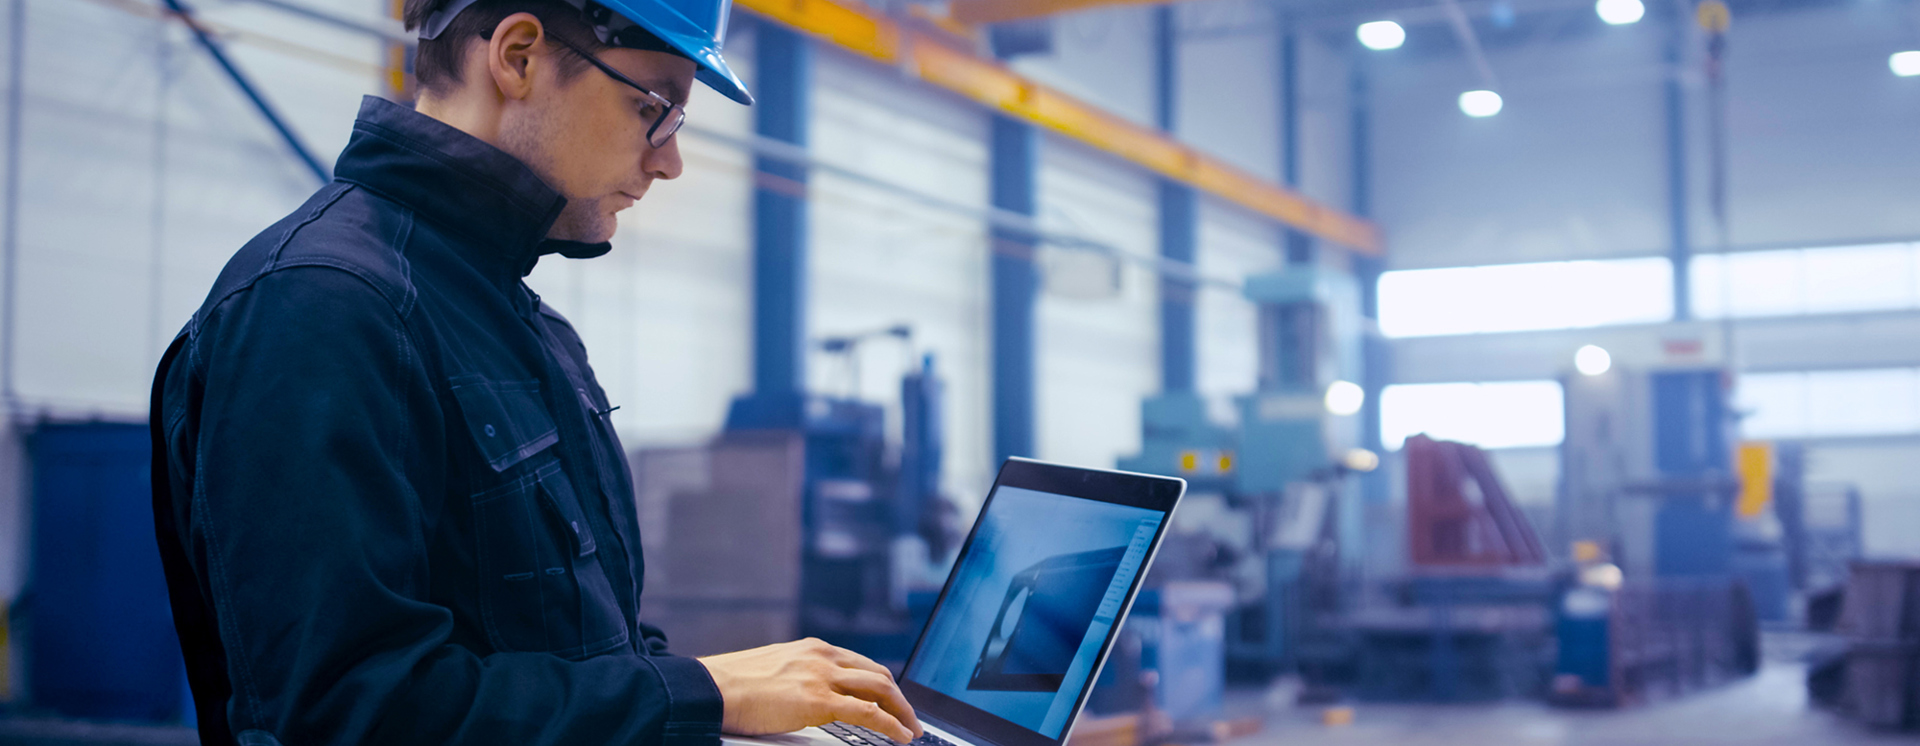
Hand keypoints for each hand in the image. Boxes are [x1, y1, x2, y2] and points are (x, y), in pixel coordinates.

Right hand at [698, 638, 922, 742]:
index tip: (892, 699)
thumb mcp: (775, 671)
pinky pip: (868, 712)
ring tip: (911, 729)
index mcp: (813, 649)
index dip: (882, 684)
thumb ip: (799, 678)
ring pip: (880, 689)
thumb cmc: (731, 685)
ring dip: (902, 710)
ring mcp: (822, 676)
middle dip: (899, 697)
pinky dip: (891, 724)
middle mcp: (822, 656)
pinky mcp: (818, 701)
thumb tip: (809, 697)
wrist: (711, 689)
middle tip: (910, 717)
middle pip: (878, 674)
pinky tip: (900, 736)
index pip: (861, 664)